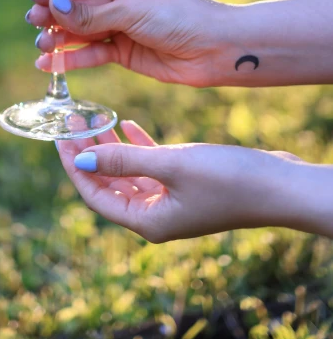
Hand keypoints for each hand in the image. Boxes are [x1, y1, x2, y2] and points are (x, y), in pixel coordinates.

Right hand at [26, 0, 225, 87]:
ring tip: (40, 47)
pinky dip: (72, 58)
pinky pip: (92, 53)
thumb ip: (90, 13)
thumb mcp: (131, 11)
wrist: (215, 48)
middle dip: (54, 16)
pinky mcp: (124, 52)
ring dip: (60, 39)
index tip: (35, 1)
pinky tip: (50, 63)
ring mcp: (120, 26)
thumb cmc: (178, 16)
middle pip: (77, 7)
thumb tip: (53, 5)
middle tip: (33, 24)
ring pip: (82, 32)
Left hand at [57, 121, 303, 242]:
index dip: (74, 166)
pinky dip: (137, 147)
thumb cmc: (227, 179)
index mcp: (147, 221)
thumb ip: (125, 160)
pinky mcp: (185, 184)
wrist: (279, 186)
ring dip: (111, 146)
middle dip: (89, 152)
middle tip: (73, 120)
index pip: (95, 195)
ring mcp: (170, 200)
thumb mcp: (171, 165)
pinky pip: (150, 167)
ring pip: (127, 172)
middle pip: (108, 183)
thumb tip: (82, 159)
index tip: (58, 138)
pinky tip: (128, 124)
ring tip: (94, 117)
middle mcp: (155, 215)